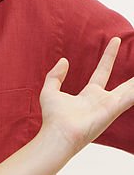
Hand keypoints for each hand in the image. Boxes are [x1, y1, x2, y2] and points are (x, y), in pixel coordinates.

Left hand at [39, 38, 133, 153]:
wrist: (58, 134)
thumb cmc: (53, 118)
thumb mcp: (50, 91)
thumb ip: (55, 76)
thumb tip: (64, 61)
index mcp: (89, 95)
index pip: (102, 71)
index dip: (109, 56)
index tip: (115, 40)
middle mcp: (102, 100)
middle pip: (124, 83)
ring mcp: (110, 105)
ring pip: (131, 89)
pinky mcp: (114, 109)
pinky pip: (131, 96)